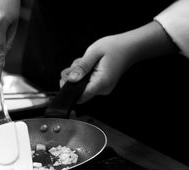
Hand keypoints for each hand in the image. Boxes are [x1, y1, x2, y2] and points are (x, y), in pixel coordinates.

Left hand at [60, 21, 178, 103]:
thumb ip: (81, 67)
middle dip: (73, 78)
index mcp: (101, 82)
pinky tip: (90, 65)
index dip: (69, 89)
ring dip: (79, 74)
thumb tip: (70, 79)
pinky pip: (87, 83)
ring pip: (82, 86)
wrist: (130, 47)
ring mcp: (103, 88)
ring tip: (86, 61)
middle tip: (79, 63)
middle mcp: (102, 89)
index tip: (65, 78)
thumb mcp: (94, 52)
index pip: (80, 96)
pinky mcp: (101, 85)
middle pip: (79, 91)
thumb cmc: (115, 47)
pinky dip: (84, 74)